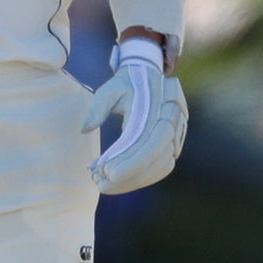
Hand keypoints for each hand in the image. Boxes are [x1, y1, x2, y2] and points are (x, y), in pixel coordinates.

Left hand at [81, 37, 188, 193]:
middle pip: (157, 155)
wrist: (149, 76)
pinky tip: (124, 183)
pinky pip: (165, 166)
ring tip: (108, 186)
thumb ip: (97, 106)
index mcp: (156, 103)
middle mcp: (172, 118)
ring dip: (136, 180)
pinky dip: (145, 178)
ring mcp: (178, 132)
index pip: (146, 138)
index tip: (106, 172)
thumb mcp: (109, 88)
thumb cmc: (126, 84)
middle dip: (130, 175)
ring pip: (162, 165)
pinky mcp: (176, 143)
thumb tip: (85, 129)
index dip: (129, 159)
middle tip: (102, 185)